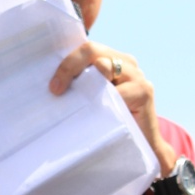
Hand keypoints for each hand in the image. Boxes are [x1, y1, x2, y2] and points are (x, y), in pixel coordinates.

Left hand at [50, 42, 174, 170]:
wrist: (142, 146)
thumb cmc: (111, 123)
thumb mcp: (92, 99)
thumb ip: (80, 86)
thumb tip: (50, 87)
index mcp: (112, 59)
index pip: (86, 48)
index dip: (67, 63)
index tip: (53, 87)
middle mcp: (126, 62)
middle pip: (92, 51)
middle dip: (69, 68)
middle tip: (56, 90)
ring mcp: (136, 75)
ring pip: (103, 67)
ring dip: (87, 87)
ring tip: (78, 104)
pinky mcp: (144, 91)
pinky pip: (118, 91)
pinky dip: (104, 102)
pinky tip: (99, 115)